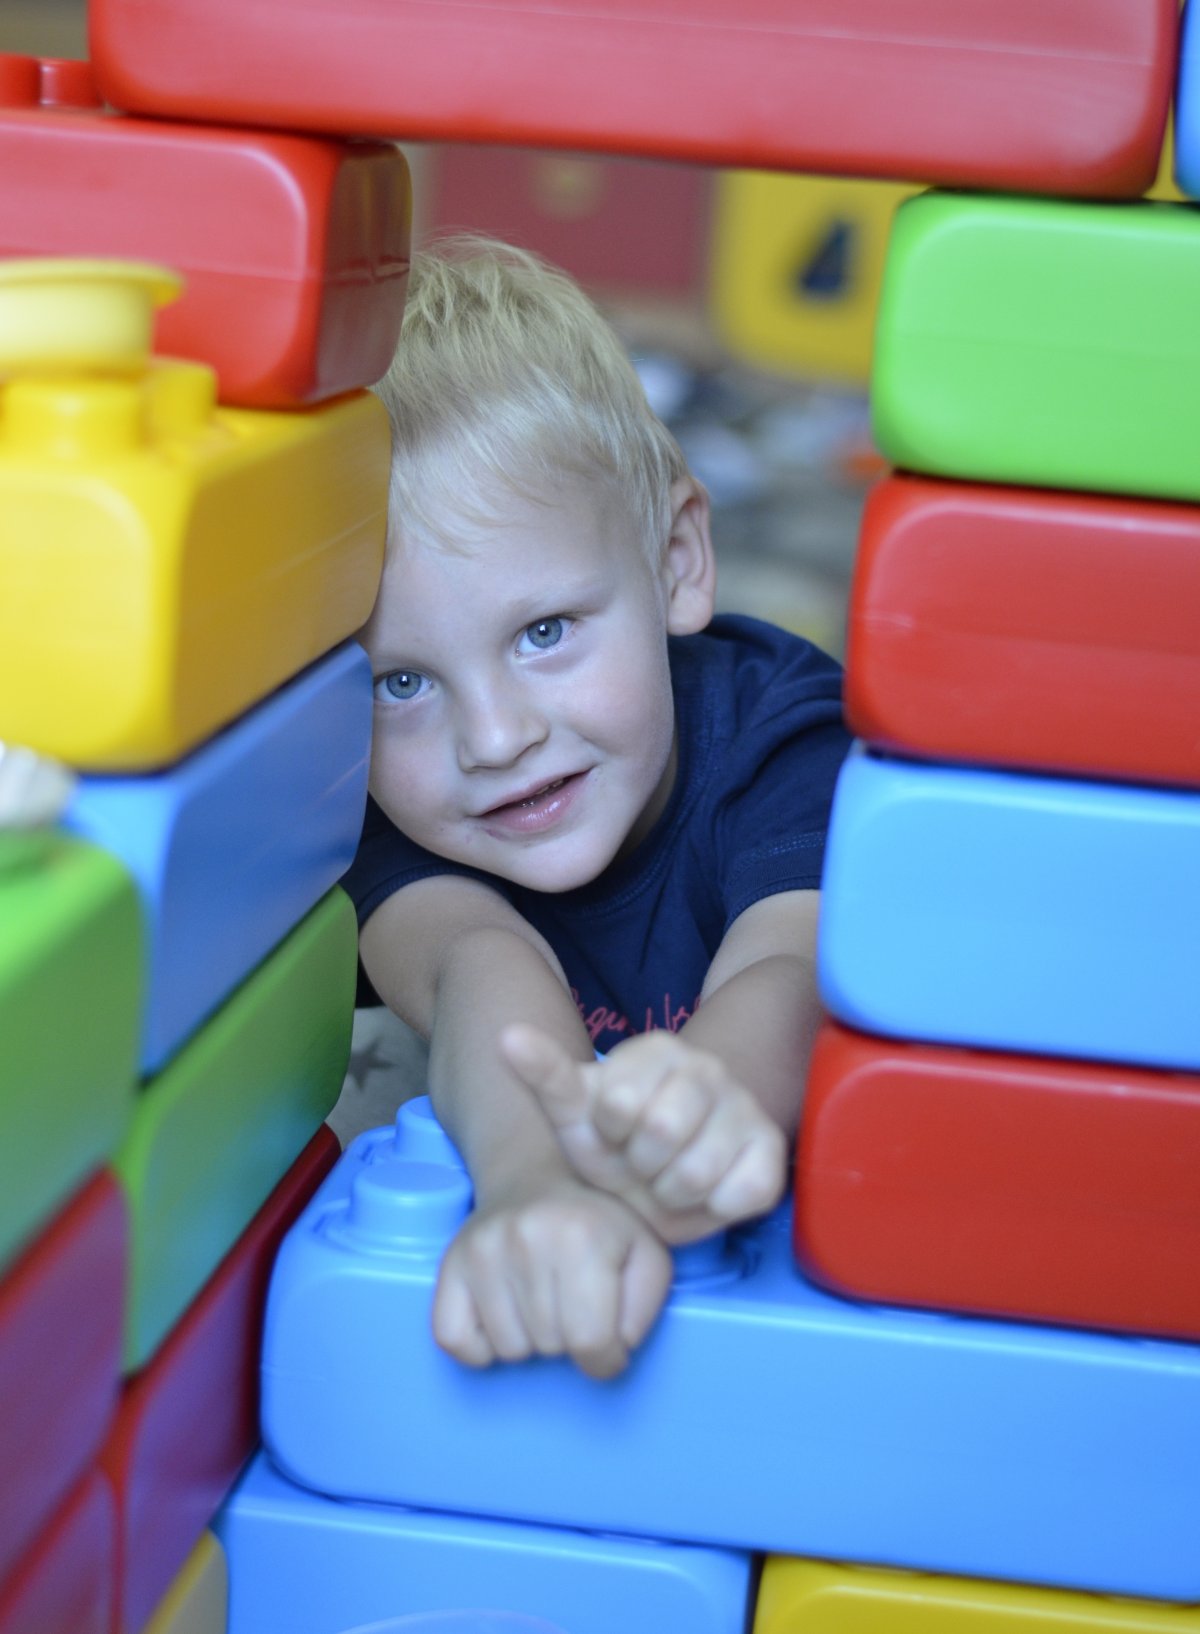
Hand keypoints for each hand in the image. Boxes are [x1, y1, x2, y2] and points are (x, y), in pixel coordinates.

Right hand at [432, 1172, 672, 1378]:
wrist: (535, 1181)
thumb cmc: (597, 1225)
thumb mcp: (645, 1254)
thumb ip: (644, 1307)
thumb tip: (615, 1347)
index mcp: (582, 1237)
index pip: (591, 1341)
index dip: (607, 1359)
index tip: (608, 1346)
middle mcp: (526, 1239)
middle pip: (551, 1347)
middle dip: (569, 1342)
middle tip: (572, 1305)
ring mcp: (482, 1251)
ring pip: (509, 1349)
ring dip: (529, 1341)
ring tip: (539, 1300)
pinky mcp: (450, 1264)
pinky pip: (454, 1340)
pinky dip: (480, 1345)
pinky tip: (505, 1315)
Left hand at [499, 1026, 786, 1244]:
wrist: (673, 1169)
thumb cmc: (618, 1142)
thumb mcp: (576, 1113)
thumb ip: (546, 1074)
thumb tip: (506, 1035)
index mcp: (658, 1050)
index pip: (619, 1102)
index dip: (610, 1134)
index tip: (615, 1134)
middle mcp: (709, 1068)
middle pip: (662, 1132)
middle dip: (641, 1166)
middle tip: (643, 1165)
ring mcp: (746, 1107)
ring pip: (698, 1170)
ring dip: (673, 1192)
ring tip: (669, 1181)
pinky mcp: (772, 1153)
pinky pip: (740, 1193)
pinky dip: (714, 1207)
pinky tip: (706, 1194)